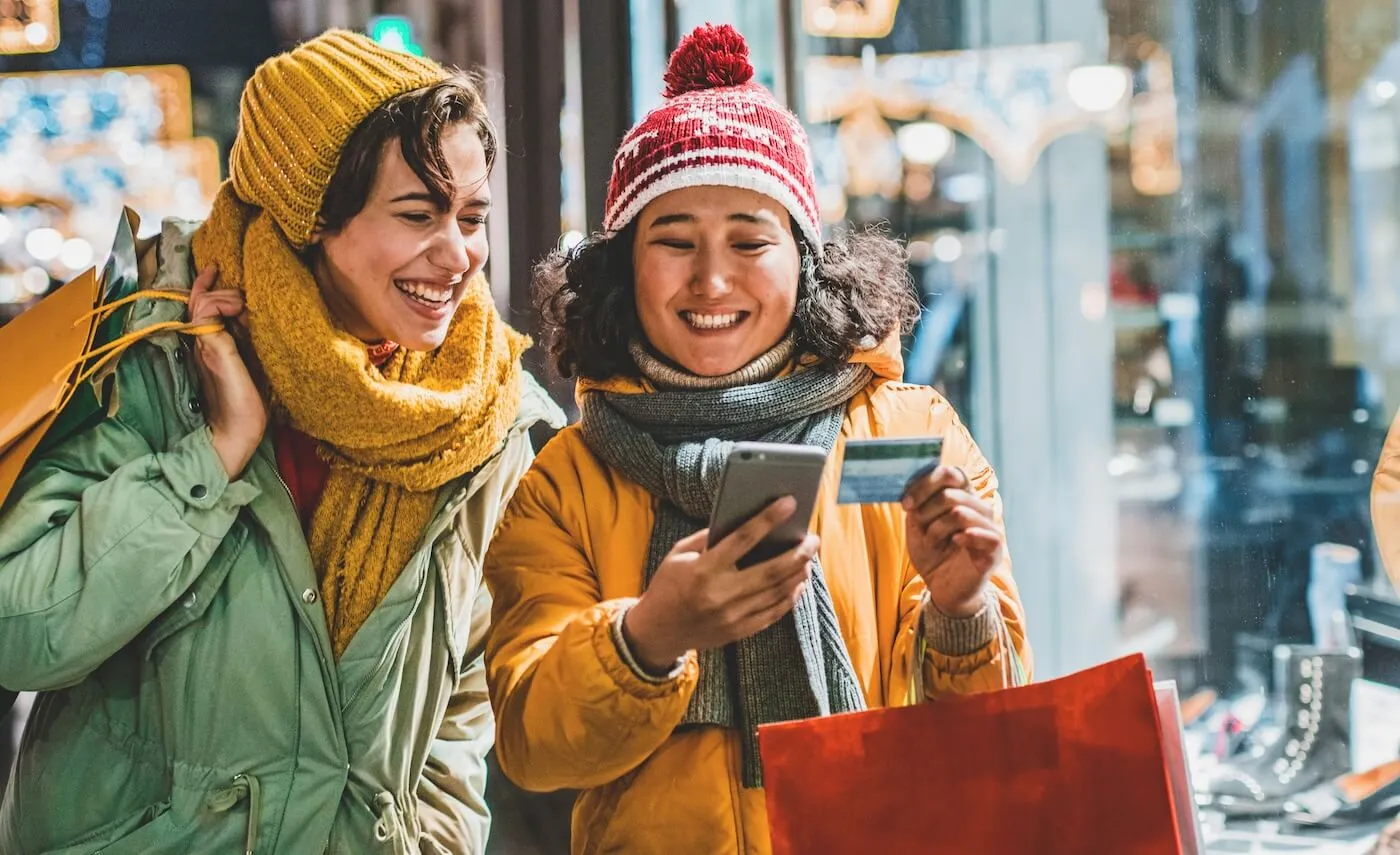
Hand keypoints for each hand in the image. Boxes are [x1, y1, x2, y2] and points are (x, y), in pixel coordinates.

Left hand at [188, 265, 265, 478]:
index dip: (205, 285)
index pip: (202, 303)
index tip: (215, 268)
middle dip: (218, 290)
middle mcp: (207, 344)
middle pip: (206, 305)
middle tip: (236, 288)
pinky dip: (233, 318)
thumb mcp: (226, 365)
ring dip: (226, 302)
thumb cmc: (235, 406)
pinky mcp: (227, 363)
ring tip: (244, 300)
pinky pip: (225, 331)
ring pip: (215, 317)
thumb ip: (217, 334)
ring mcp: (216, 354)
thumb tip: (212, 308)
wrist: (235, 438)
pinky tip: (245, 318)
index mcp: (206, 342)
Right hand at [622, 497, 817, 673]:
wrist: (657, 631)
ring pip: (777, 593)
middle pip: (771, 570)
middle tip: (813, 539)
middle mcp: (721, 593)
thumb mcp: (678, 555)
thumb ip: (707, 537)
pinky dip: (790, 598)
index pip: (743, 538)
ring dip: (798, 574)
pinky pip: (773, 613)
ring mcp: (732, 616)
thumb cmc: (667, 586)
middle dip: (798, 553)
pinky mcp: (738, 631)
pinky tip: (797, 584)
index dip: (768, 519)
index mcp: (704, 569)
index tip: (789, 503)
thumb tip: (741, 521)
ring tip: (809, 558)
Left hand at [902, 466, 1003, 617]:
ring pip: (961, 512)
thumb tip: (911, 486)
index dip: (925, 485)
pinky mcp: (994, 551)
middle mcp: (979, 508)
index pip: (951, 474)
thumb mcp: (917, 527)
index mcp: (963, 497)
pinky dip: (965, 537)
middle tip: (918, 527)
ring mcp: (989, 529)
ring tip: (932, 542)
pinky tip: (955, 542)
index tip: (906, 504)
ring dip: (938, 528)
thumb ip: (917, 505)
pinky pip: (985, 535)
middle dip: (926, 510)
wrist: (943, 589)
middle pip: (951, 493)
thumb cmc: (932, 554)